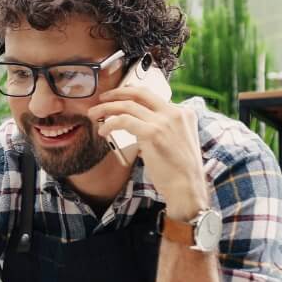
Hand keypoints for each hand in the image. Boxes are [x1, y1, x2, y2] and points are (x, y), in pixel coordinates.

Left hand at [87, 86, 208, 218]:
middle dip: (117, 93)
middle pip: (140, 93)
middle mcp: (175, 113)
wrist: (187, 188)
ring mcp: (164, 122)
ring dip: (106, 108)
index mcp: (184, 113)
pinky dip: (109, 124)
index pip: (152, 96)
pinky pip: (123, 120)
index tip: (118, 98)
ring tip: (93, 114)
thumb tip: (139, 126)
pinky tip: (103, 131)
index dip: (131, 95)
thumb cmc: (179, 171)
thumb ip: (163, 129)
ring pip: (127, 105)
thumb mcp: (177, 141)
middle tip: (102, 98)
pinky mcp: (153, 133)